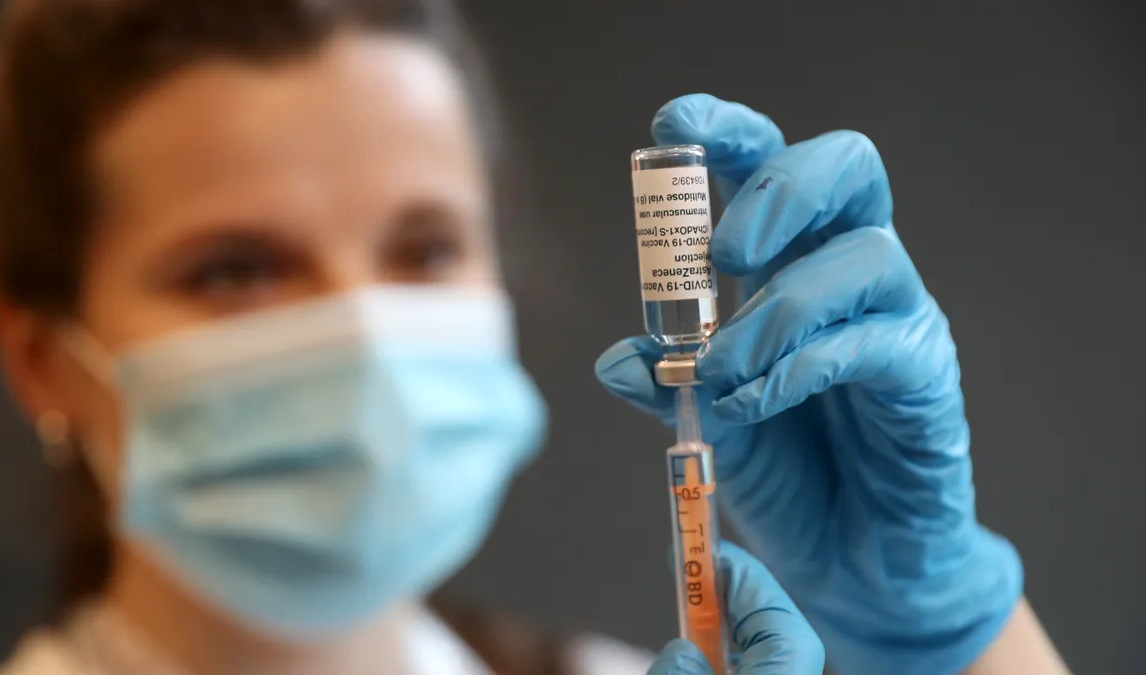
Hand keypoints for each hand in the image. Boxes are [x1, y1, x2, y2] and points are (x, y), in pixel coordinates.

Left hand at [598, 94, 1022, 674]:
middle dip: (778, 188)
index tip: (675, 124)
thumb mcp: (709, 423)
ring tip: (721, 371)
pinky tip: (753, 403)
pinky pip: (873, 345)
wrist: (852, 564)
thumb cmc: (788, 478)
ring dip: (775, 309)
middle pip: (848, 169)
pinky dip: (800, 367)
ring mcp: (899, 320)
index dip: (731, 133)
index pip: (774, 168)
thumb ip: (667, 385)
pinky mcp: (926, 378)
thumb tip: (614, 359)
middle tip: (719, 251)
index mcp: (793, 265)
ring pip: (866, 255)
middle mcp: (851, 276)